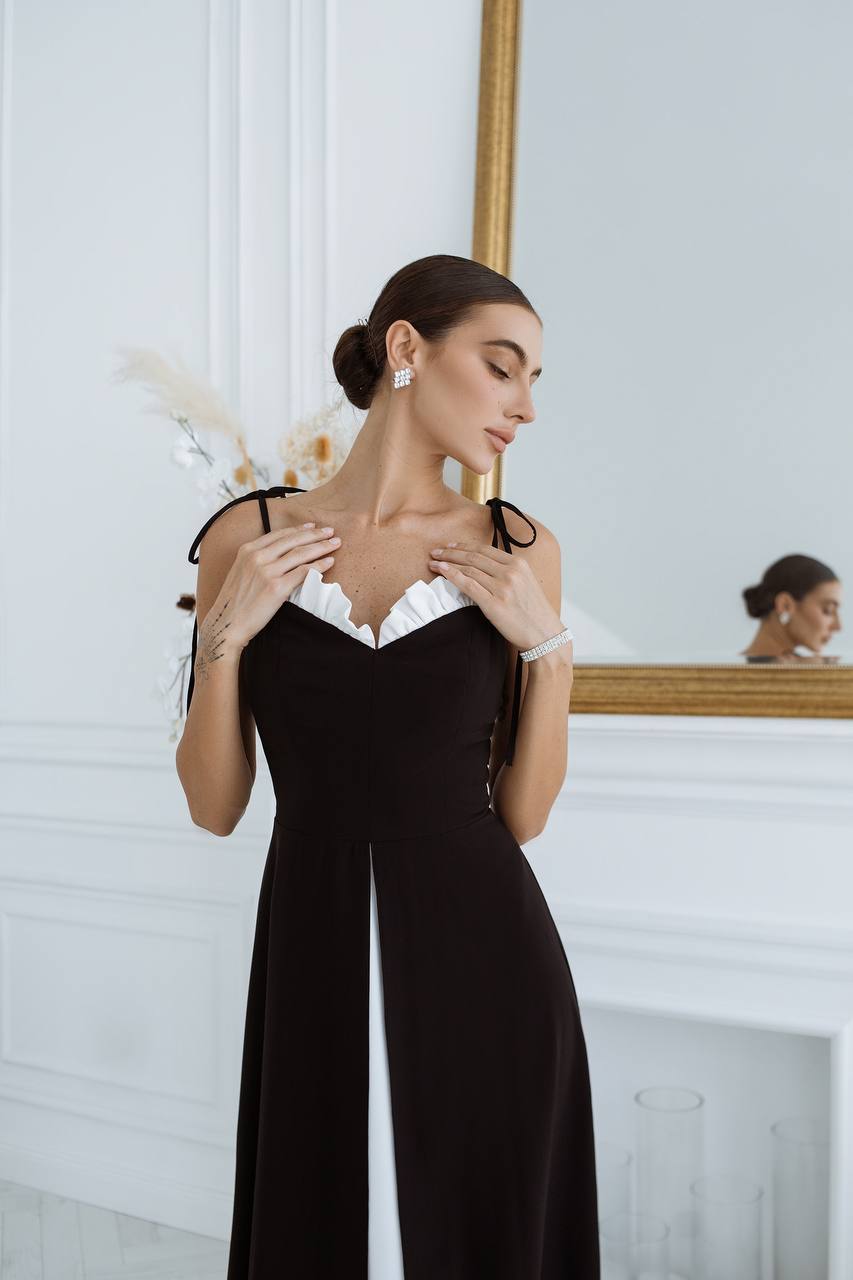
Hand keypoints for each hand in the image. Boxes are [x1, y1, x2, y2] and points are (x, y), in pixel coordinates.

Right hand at [200, 523, 342, 651]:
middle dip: (315, 534)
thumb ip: (257, 560)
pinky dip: (319, 565)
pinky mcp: (276, 587)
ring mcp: (267, 571)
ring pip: (301, 553)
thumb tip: (279, 555)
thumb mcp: (241, 572)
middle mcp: (257, 557)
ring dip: (321, 546)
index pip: (279, 535)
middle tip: (330, 531)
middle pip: (293, 540)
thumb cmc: (236, 603)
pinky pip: (304, 572)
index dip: (298, 529)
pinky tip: (329, 562)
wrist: (227, 624)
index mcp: (247, 550)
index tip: (312, 526)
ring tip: (335, 543)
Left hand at [427, 540, 567, 653]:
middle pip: (474, 557)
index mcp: (519, 564)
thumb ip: (508, 572)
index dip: (464, 546)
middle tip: (436, 552)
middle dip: (451, 552)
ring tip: (434, 562)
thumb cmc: (534, 612)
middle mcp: (511, 572)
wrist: (545, 635)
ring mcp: (502, 588)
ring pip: (469, 569)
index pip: (485, 549)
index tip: (450, 546)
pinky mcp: (494, 604)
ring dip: (447, 563)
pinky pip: (468, 585)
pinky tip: (441, 572)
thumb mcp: (526, 583)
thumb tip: (484, 566)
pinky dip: (452, 576)